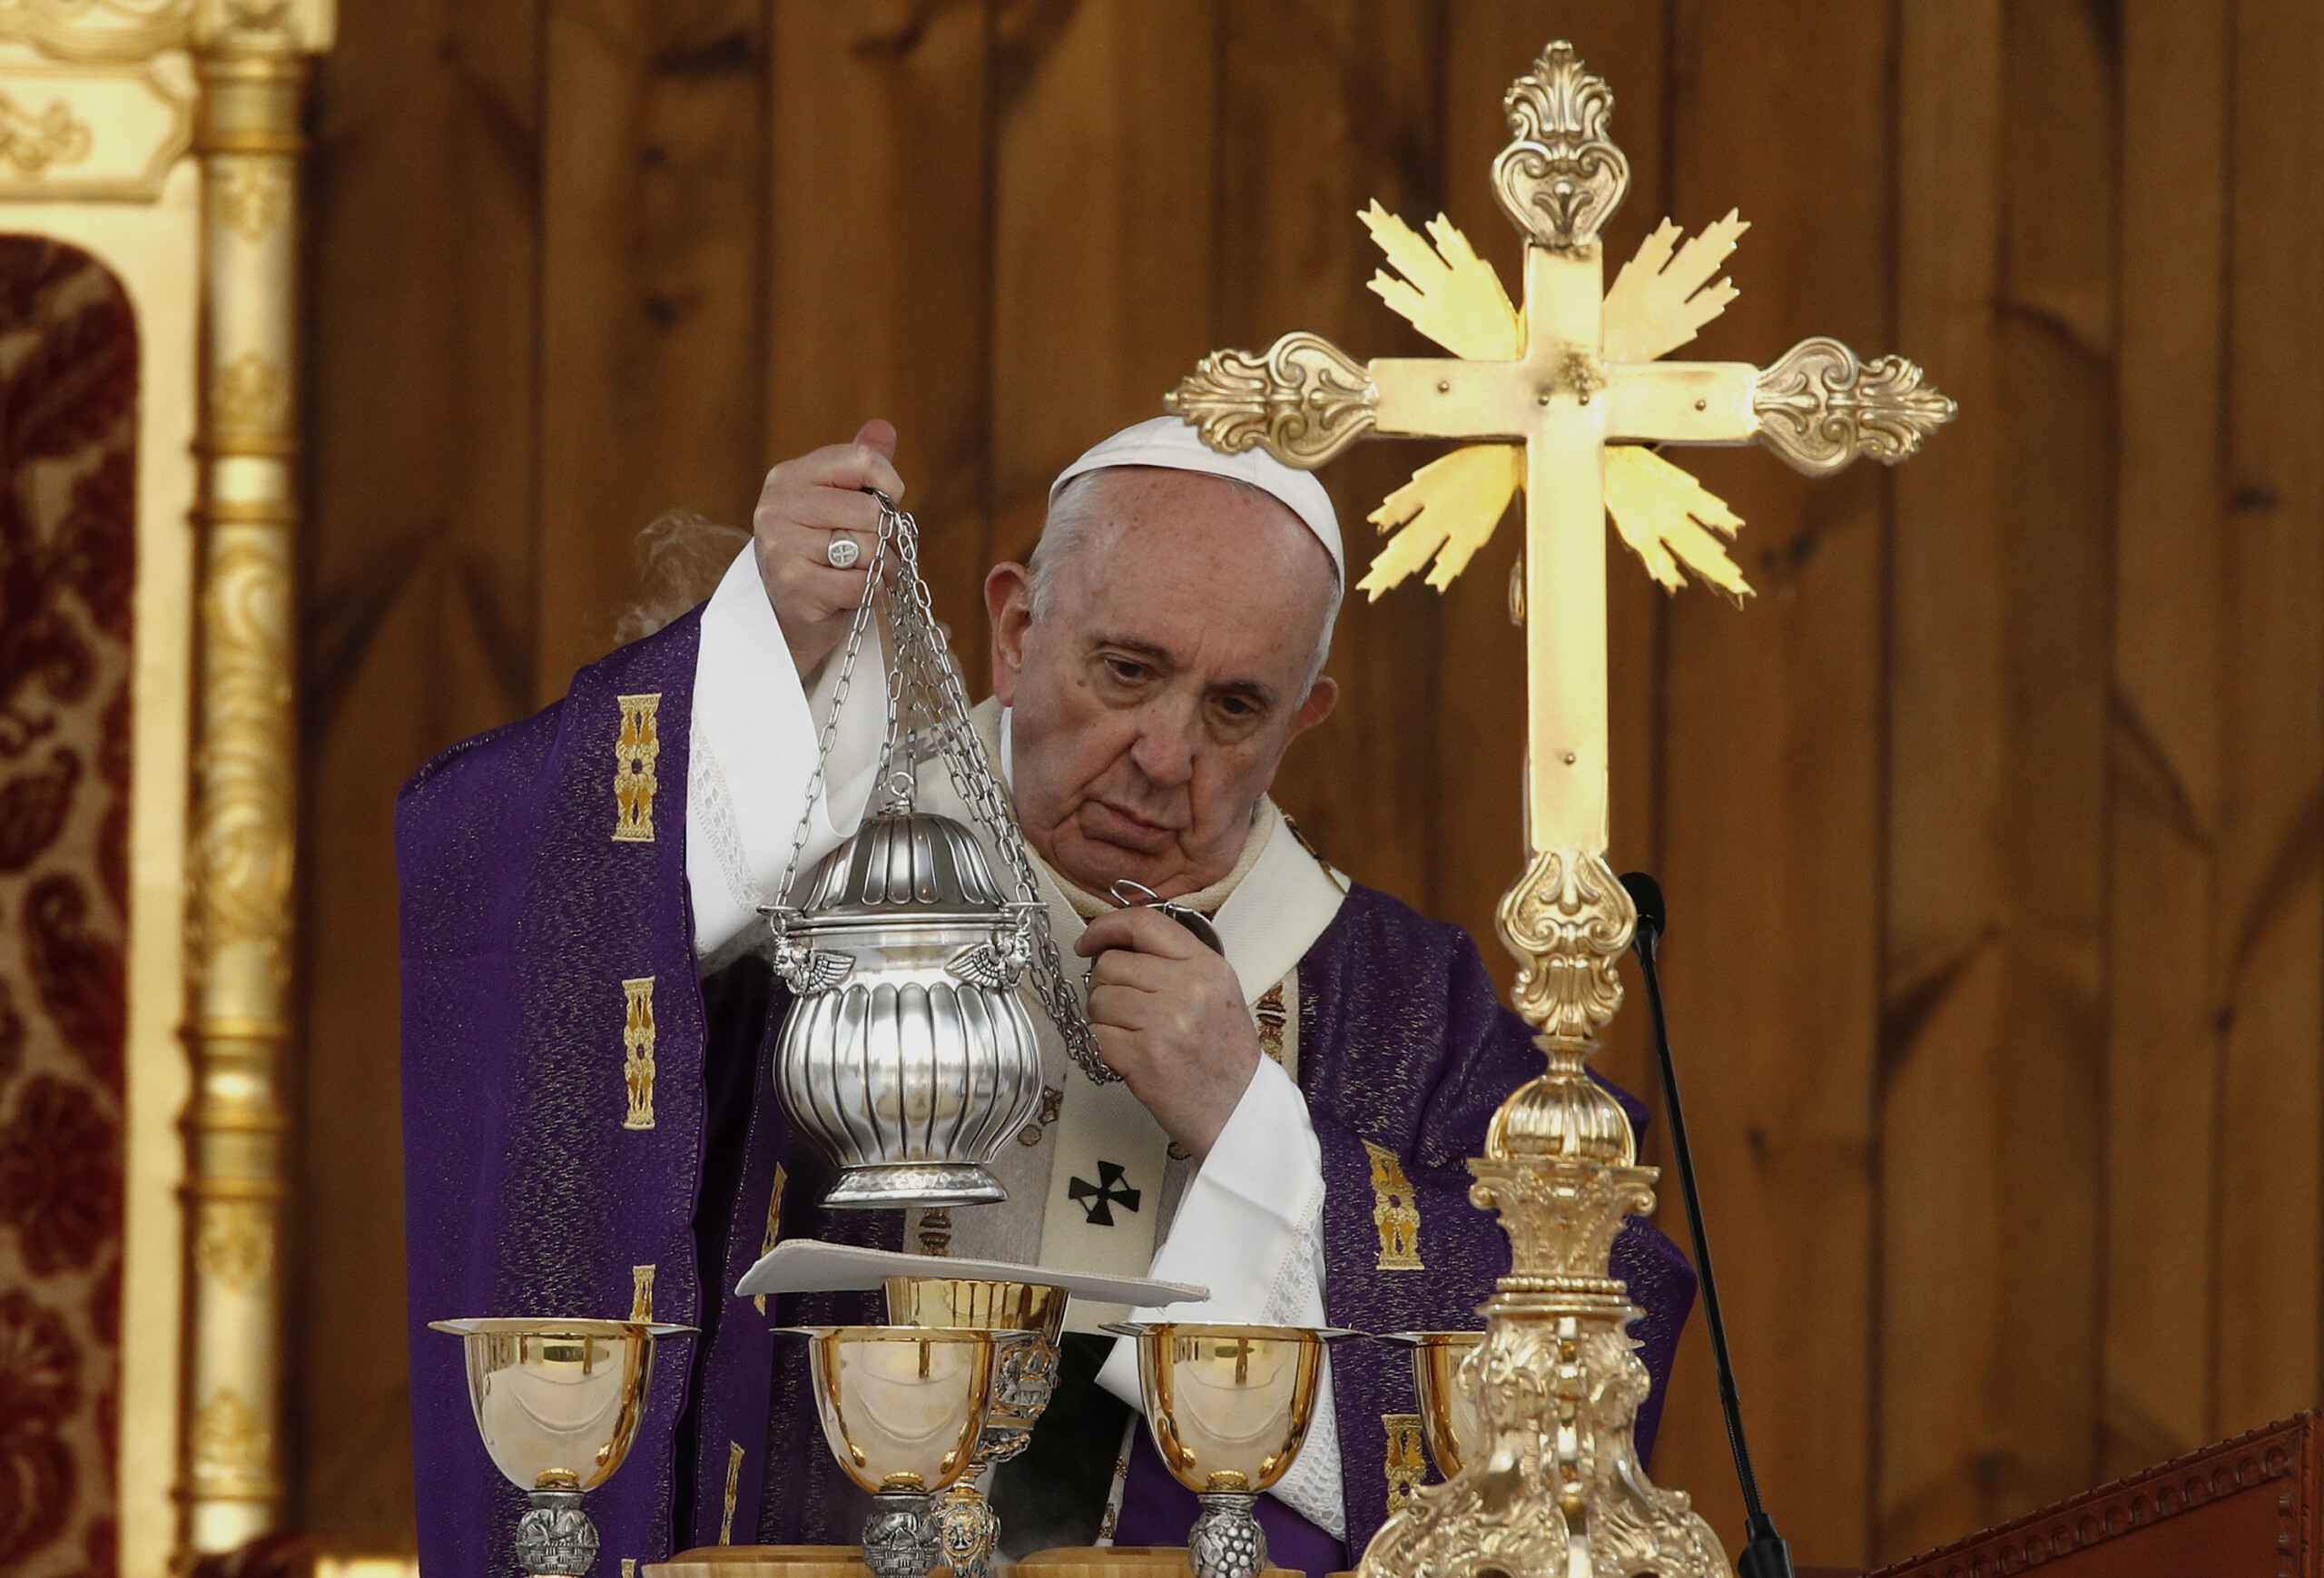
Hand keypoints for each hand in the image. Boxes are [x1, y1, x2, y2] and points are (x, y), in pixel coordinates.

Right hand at [752, 419, 906, 677]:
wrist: (787, 612)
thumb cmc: (821, 550)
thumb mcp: (837, 501)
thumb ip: (860, 466)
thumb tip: (885, 427)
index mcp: (788, 476)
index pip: (861, 459)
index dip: (890, 485)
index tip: (889, 503)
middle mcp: (776, 506)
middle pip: (870, 510)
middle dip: (888, 535)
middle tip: (881, 549)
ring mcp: (780, 546)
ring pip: (868, 548)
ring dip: (884, 566)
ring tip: (870, 571)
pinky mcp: (792, 586)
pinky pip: (860, 583)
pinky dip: (871, 591)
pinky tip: (857, 591)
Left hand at [1076, 906, 1260, 1161]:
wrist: (1239, 1112)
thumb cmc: (1224, 1056)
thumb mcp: (1218, 994)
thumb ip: (1175, 964)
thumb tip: (1116, 946)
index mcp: (1208, 966)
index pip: (1144, 924)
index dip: (1106, 928)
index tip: (1089, 942)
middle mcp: (1189, 988)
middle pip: (1111, 964)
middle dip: (1103, 985)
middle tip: (1120, 1008)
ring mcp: (1167, 1023)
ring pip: (1098, 1000)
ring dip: (1103, 1018)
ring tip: (1130, 1035)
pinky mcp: (1146, 1058)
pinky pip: (1097, 1035)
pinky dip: (1104, 1046)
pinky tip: (1128, 1056)